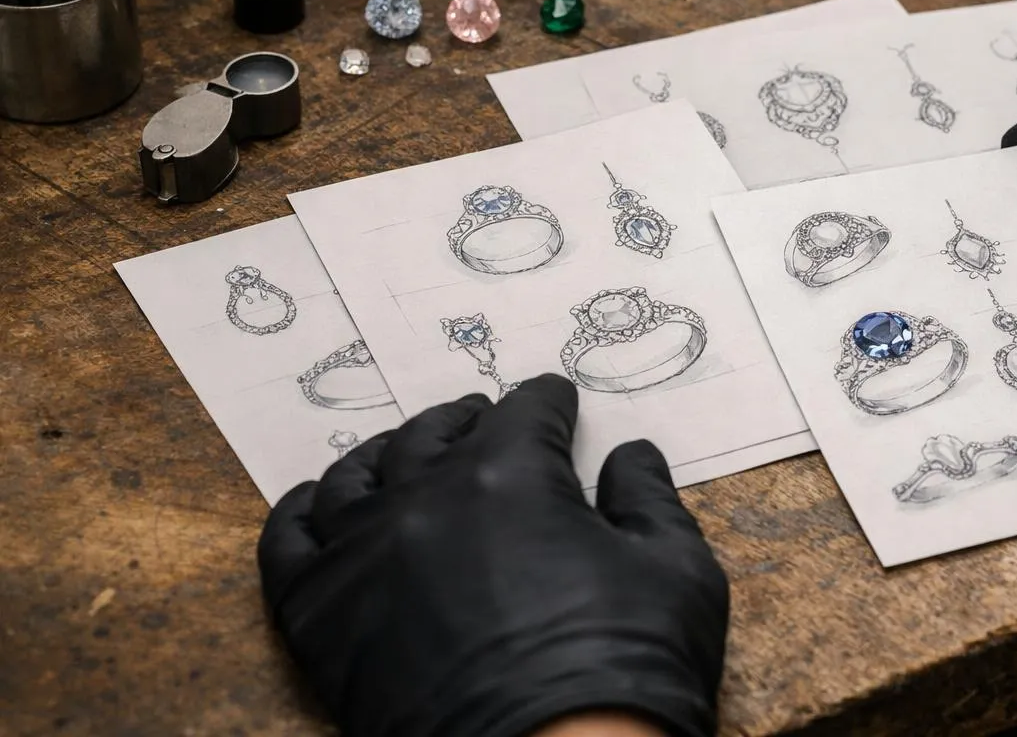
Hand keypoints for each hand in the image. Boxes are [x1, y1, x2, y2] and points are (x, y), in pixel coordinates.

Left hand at [258, 375, 728, 736]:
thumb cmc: (626, 670)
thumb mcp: (676, 570)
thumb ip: (649, 499)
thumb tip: (631, 456)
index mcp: (510, 477)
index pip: (525, 412)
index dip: (546, 402)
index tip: (555, 400)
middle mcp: (425, 501)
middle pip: (433, 434)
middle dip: (465, 418)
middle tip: (481, 415)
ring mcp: (363, 558)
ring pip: (355, 476)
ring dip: (385, 453)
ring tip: (403, 450)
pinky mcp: (322, 619)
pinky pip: (288, 544)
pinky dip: (300, 512)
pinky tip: (317, 502)